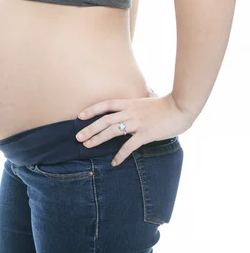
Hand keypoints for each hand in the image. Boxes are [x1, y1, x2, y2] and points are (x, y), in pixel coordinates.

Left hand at [75, 92, 194, 165]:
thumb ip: (137, 102)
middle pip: (104, 120)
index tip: (79, 116)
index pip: (105, 104)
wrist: (181, 107)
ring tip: (88, 146)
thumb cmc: (165, 105)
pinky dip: (120, 155)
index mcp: (129, 103)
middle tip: (78, 137)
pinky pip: (129, 146)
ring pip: (112, 131)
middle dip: (89, 128)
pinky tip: (114, 162)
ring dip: (98, 139)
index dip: (91, 110)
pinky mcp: (145, 134)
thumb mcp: (146, 100)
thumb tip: (138, 97)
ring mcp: (137, 123)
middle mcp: (130, 112)